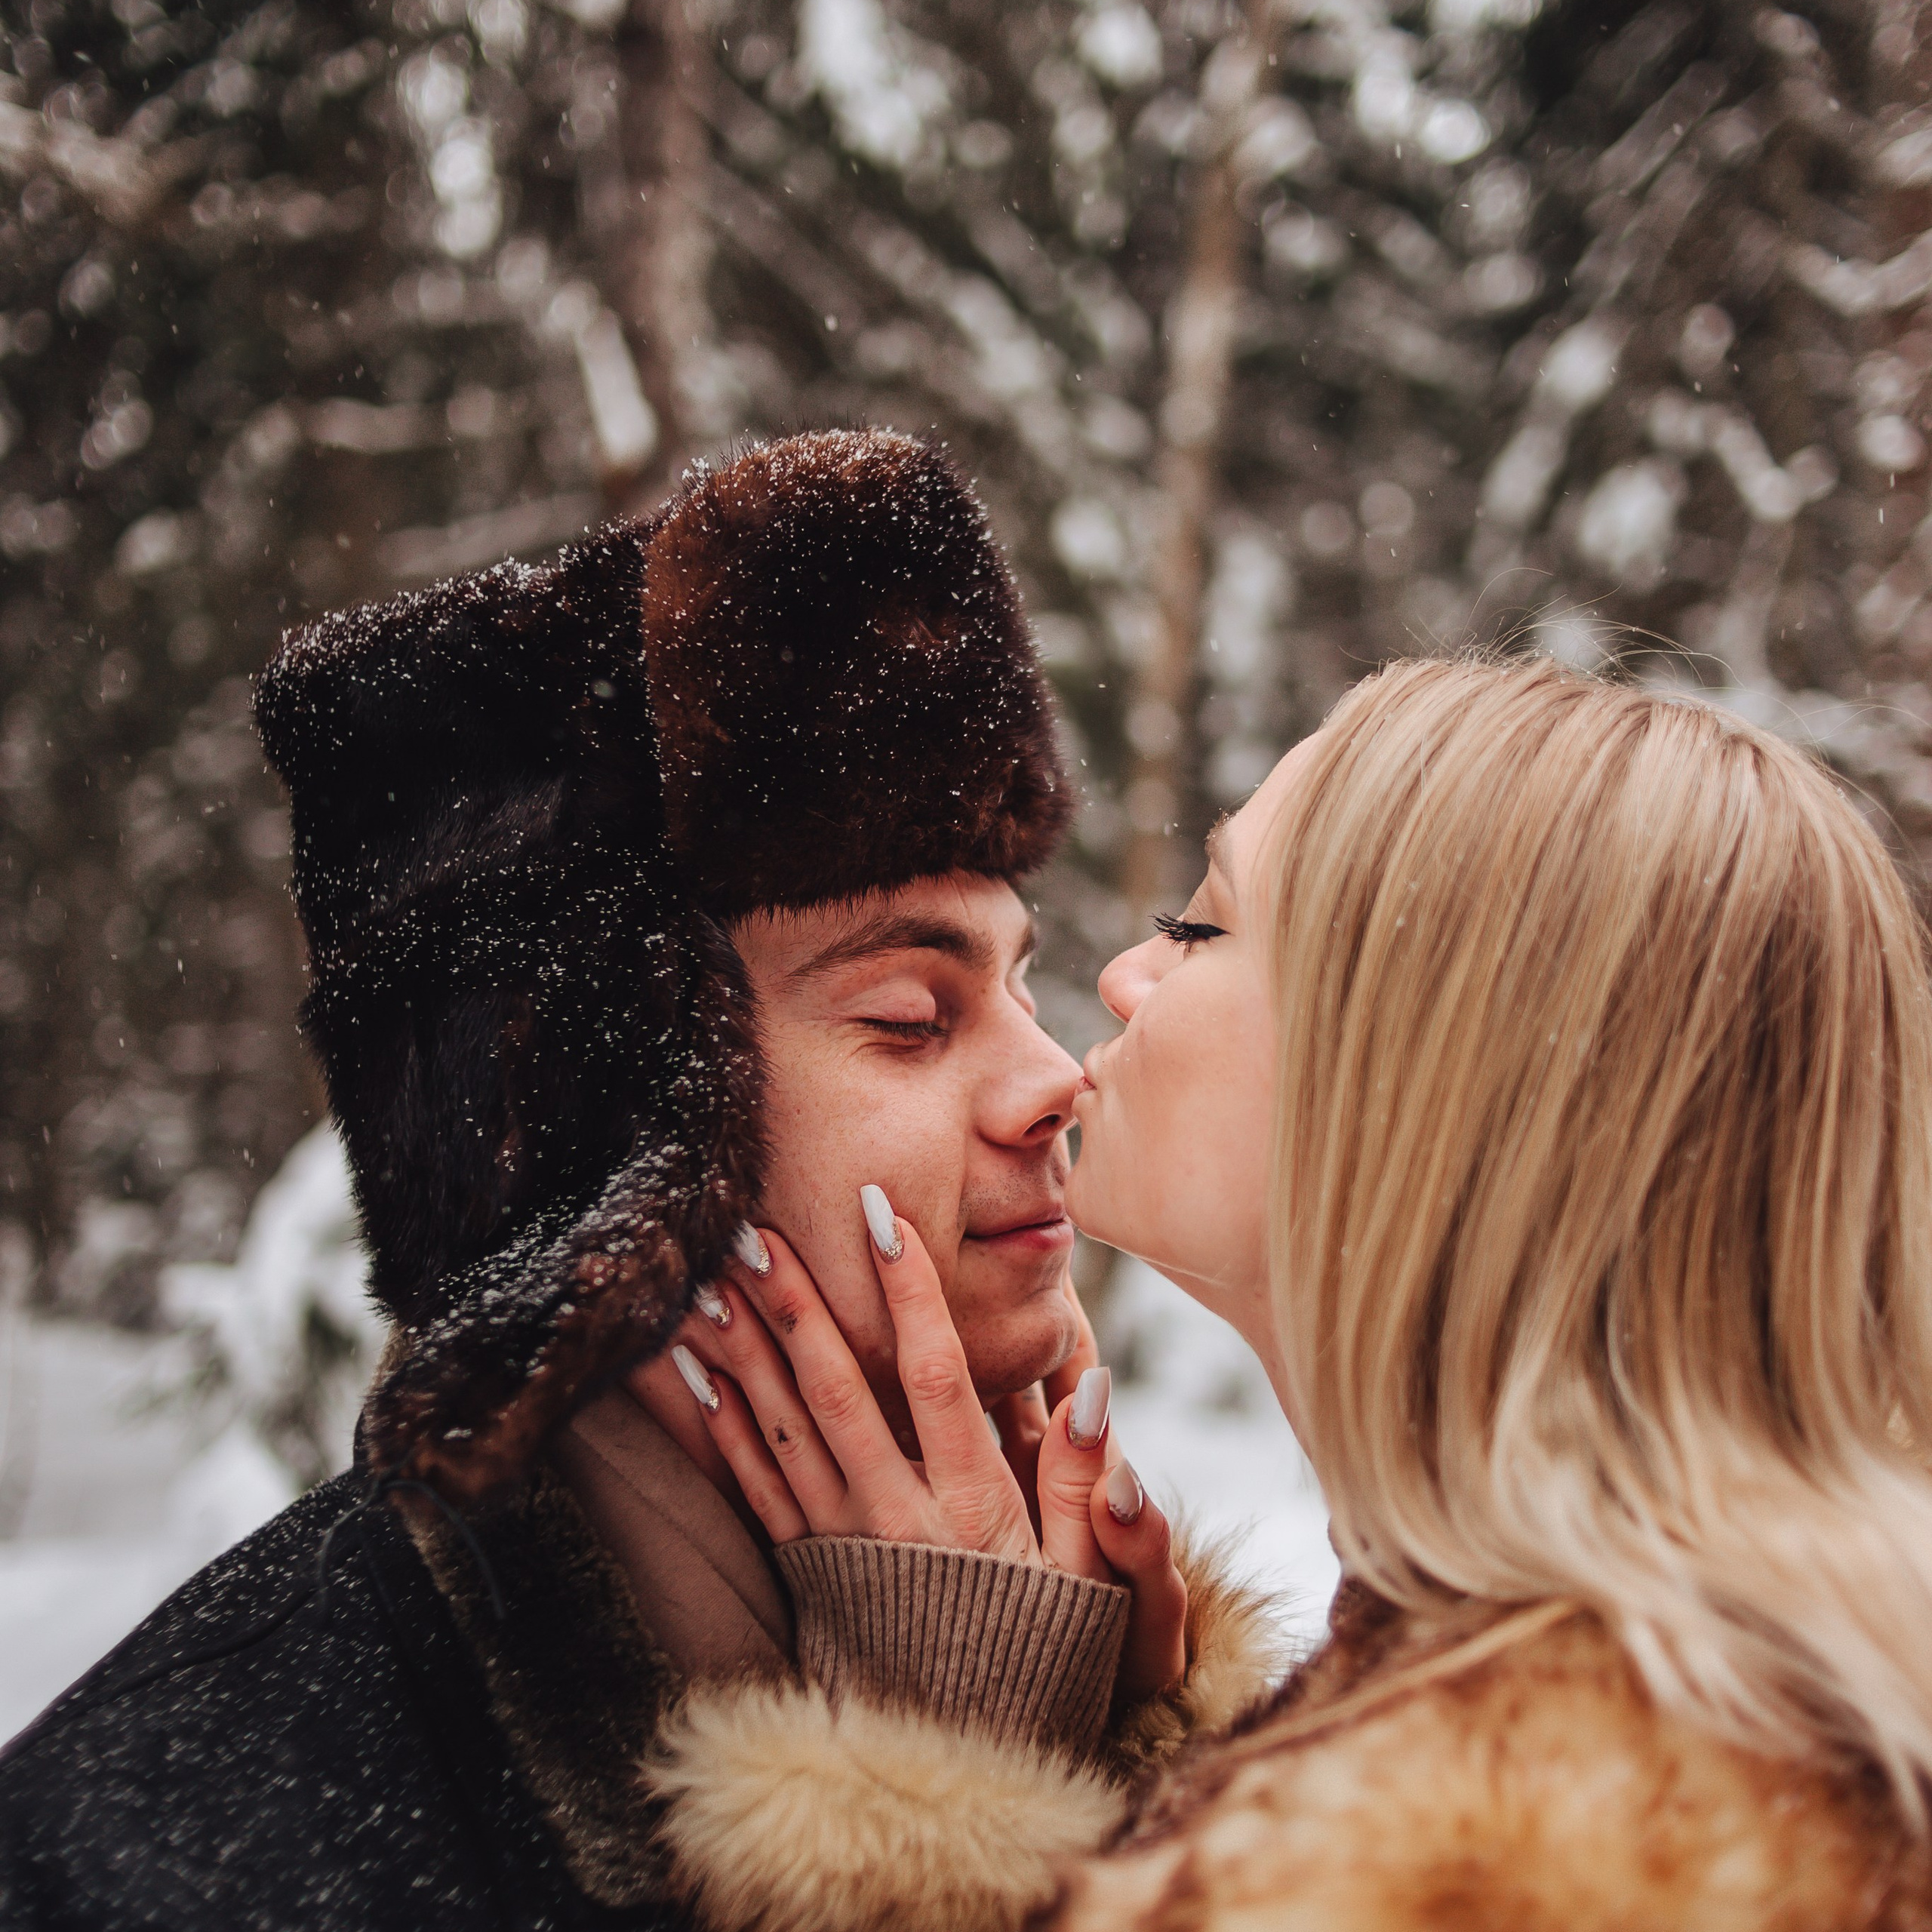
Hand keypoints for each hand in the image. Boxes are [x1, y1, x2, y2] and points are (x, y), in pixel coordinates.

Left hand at [647, 1193, 1186, 1699]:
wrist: (975, 1762)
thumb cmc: (1046, 1651)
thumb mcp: (1089, 1579)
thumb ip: (1088, 1484)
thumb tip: (1088, 1389)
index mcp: (970, 1506)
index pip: (934, 1375)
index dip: (909, 1293)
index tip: (881, 1216)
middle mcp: (897, 1515)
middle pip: (838, 1390)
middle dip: (797, 1304)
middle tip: (757, 1228)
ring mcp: (844, 1542)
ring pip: (784, 1429)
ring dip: (744, 1350)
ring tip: (709, 1278)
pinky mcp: (809, 1570)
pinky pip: (756, 1489)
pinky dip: (722, 1426)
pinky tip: (695, 1371)